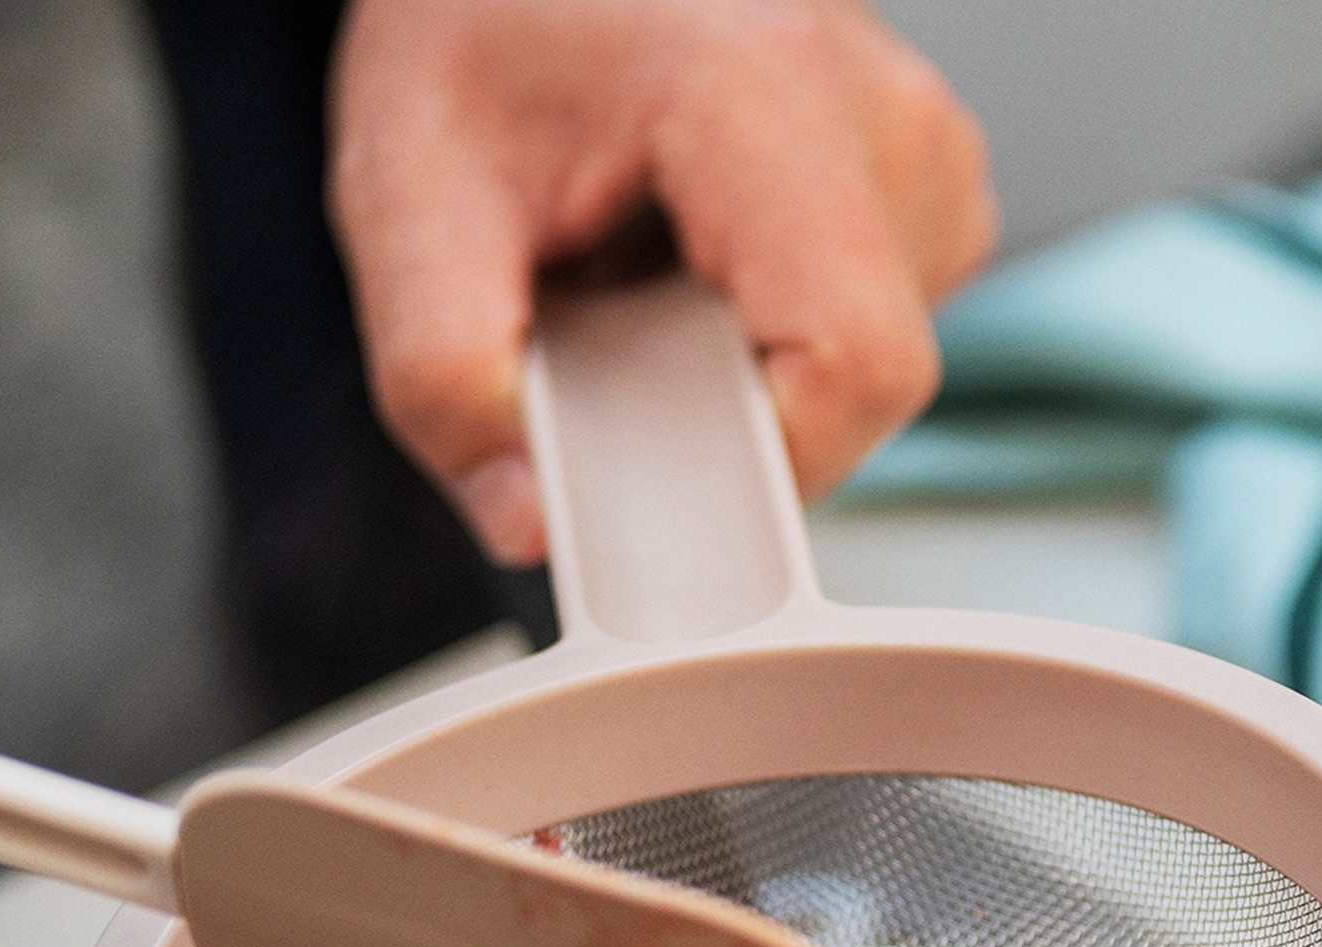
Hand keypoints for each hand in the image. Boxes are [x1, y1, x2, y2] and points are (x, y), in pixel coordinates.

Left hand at [328, 0, 995, 564]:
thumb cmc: (478, 24)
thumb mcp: (407, 198)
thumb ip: (445, 381)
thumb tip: (526, 522)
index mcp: (762, 92)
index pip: (853, 368)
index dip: (759, 471)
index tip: (659, 480)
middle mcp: (877, 108)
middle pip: (862, 386)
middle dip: (729, 425)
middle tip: (615, 350)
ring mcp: (914, 142)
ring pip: (871, 370)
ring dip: (747, 376)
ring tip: (651, 286)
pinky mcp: (915, 179)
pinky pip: (870, 331)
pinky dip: (773, 340)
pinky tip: (698, 270)